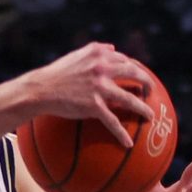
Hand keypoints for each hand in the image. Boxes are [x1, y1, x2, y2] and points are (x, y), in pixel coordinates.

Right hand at [19, 43, 154, 147]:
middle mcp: (102, 68)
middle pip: (133, 73)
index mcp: (98, 54)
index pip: (123, 59)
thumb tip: (112, 48)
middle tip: (151, 90)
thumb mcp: (76, 55)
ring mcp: (99, 87)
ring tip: (150, 116)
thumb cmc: (56, 73)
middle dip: (146, 82)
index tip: (138, 74)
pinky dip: (121, 134)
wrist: (40, 89)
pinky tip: (128, 143)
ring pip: (129, 98)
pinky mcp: (93, 105)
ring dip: (143, 108)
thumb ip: (95, 50)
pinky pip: (112, 121)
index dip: (133, 66)